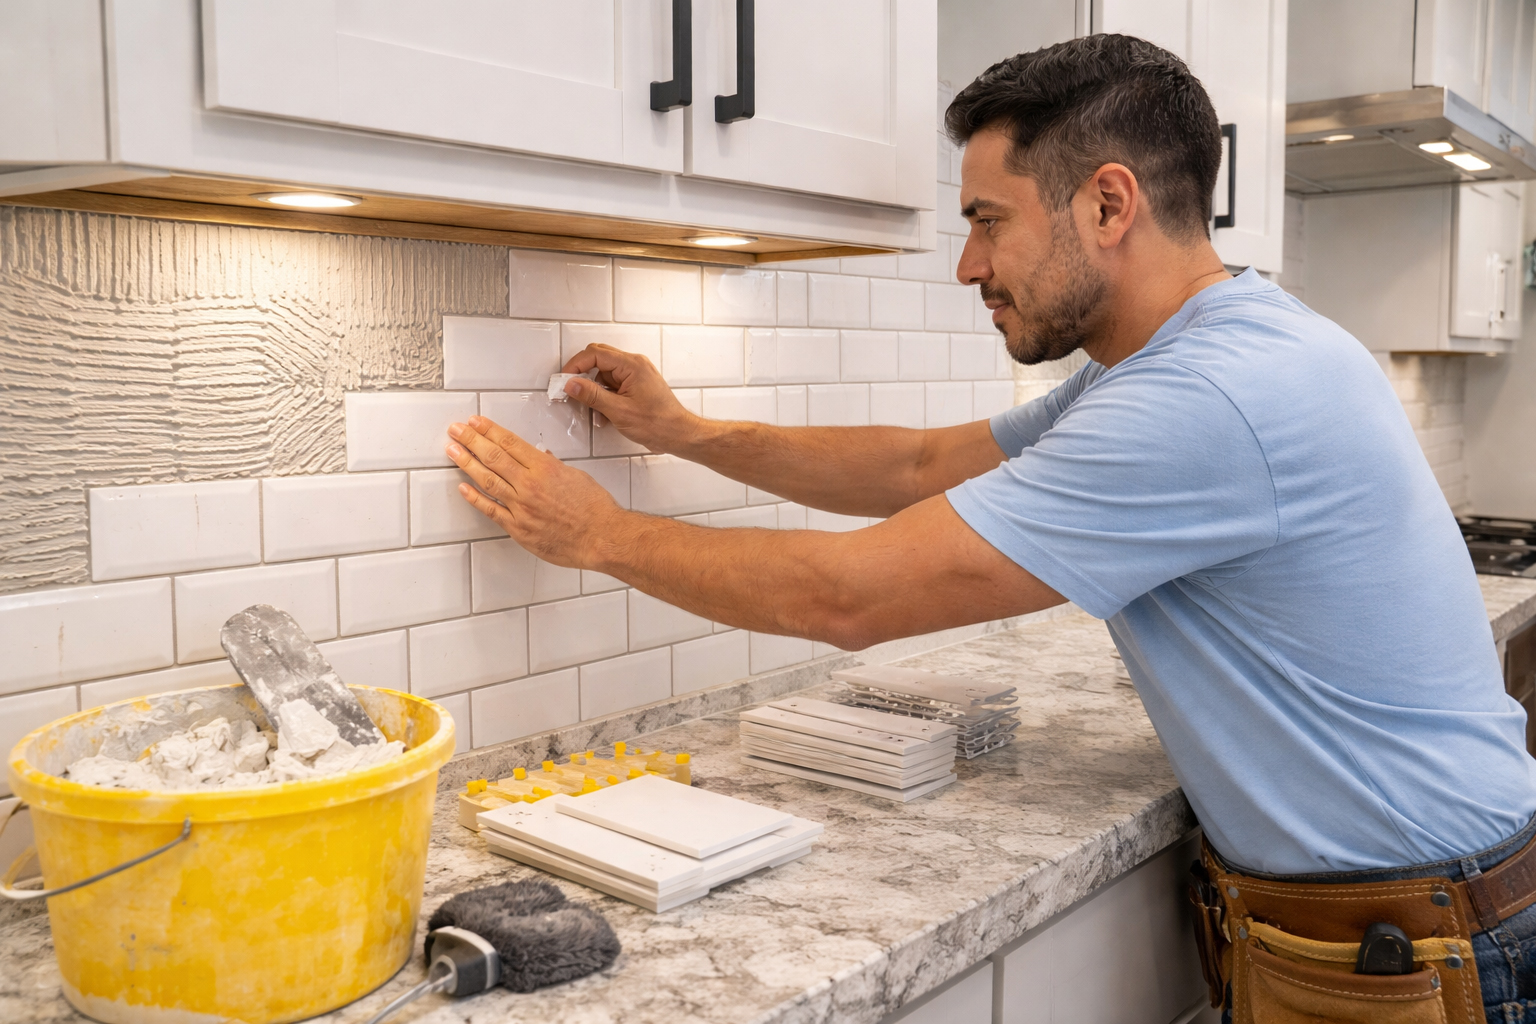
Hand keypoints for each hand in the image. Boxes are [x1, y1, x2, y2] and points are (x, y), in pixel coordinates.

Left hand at [445, 416, 623, 567]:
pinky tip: (463, 487)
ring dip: (466, 463)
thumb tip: (540, 457)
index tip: (475, 422)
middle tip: (456, 430)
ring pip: (487, 480)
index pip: (510, 443)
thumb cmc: (595, 509)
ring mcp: (522, 507)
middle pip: (494, 457)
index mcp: (545, 468)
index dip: (489, 430)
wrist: (602, 538)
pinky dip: (475, 498)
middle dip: (471, 440)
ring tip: (453, 450)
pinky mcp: (518, 528)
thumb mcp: (576, 476)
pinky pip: (491, 510)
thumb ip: (553, 467)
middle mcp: (530, 485)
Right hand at [559, 344, 701, 454]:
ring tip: (595, 411)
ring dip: (595, 391)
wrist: (678, 435)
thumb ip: (592, 395)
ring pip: (605, 374)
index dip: (576, 365)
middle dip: (583, 375)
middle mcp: (635, 365)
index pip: (595, 354)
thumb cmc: (658, 423)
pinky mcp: (636, 386)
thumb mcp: (618, 411)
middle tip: (571, 390)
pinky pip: (614, 385)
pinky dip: (605, 397)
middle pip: (599, 359)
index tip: (564, 379)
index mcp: (632, 365)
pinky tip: (605, 414)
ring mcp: (636, 375)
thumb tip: (571, 384)